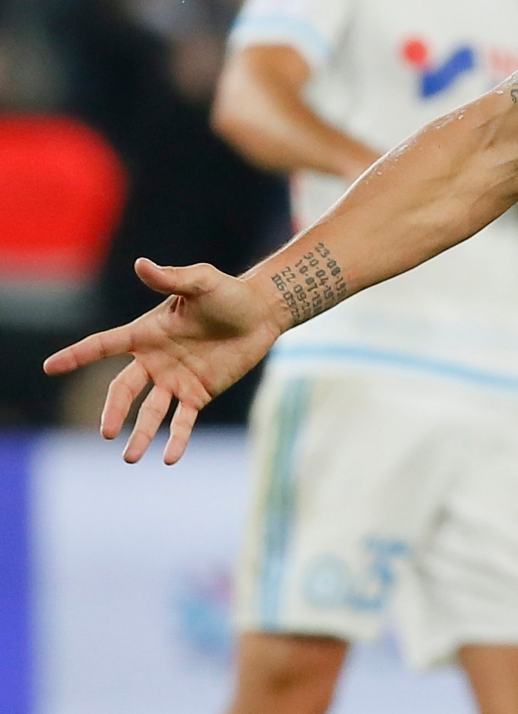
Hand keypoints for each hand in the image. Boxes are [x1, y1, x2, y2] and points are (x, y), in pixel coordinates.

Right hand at [42, 258, 285, 463]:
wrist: (262, 313)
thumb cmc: (229, 293)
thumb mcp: (201, 282)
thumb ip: (171, 278)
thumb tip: (140, 264)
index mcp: (146, 333)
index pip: (104, 345)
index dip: (77, 355)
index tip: (50, 367)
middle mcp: (155, 360)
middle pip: (123, 389)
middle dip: (113, 411)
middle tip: (107, 433)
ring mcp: (175, 380)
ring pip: (150, 412)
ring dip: (140, 435)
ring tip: (130, 458)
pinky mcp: (199, 394)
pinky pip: (183, 421)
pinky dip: (176, 439)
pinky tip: (170, 458)